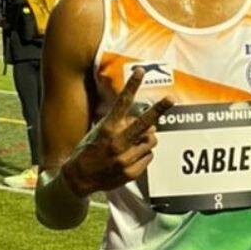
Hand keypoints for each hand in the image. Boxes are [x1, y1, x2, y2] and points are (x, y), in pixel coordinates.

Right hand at [62, 68, 173, 195]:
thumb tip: (151, 124)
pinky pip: (149, 157)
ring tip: (134, 143)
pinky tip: (131, 157)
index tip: (141, 71)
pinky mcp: (131, 172)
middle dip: (159, 109)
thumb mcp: (100, 132)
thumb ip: (123, 125)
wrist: (79, 178)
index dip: (132, 86)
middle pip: (144, 123)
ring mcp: (125, 159)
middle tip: (171, 99)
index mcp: (108, 129)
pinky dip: (143, 154)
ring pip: (151, 141)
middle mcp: (118, 143)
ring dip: (147, 139)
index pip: (122, 103)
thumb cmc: (90, 150)